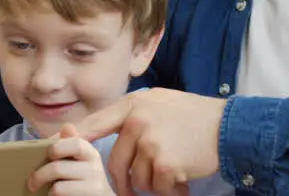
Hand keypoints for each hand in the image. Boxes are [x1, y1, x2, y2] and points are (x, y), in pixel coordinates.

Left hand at [27, 124, 114, 195]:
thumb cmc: (83, 178)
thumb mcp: (78, 159)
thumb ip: (68, 143)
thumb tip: (66, 127)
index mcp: (90, 153)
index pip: (75, 144)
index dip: (57, 147)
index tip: (48, 154)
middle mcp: (94, 169)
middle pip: (58, 168)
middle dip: (40, 175)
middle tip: (32, 182)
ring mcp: (94, 186)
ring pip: (58, 186)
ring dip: (48, 189)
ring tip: (46, 189)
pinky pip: (61, 195)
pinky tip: (55, 195)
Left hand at [78, 88, 225, 195]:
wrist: (228, 126)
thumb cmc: (195, 114)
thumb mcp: (159, 101)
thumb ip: (133, 112)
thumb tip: (107, 124)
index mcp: (133, 105)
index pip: (95, 123)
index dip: (77, 139)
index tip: (59, 149)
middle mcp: (137, 122)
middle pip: (115, 162)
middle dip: (123, 181)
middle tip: (134, 188)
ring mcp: (150, 143)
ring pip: (136, 178)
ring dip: (152, 183)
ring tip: (172, 173)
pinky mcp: (165, 163)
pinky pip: (156, 187)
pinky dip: (169, 189)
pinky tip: (182, 180)